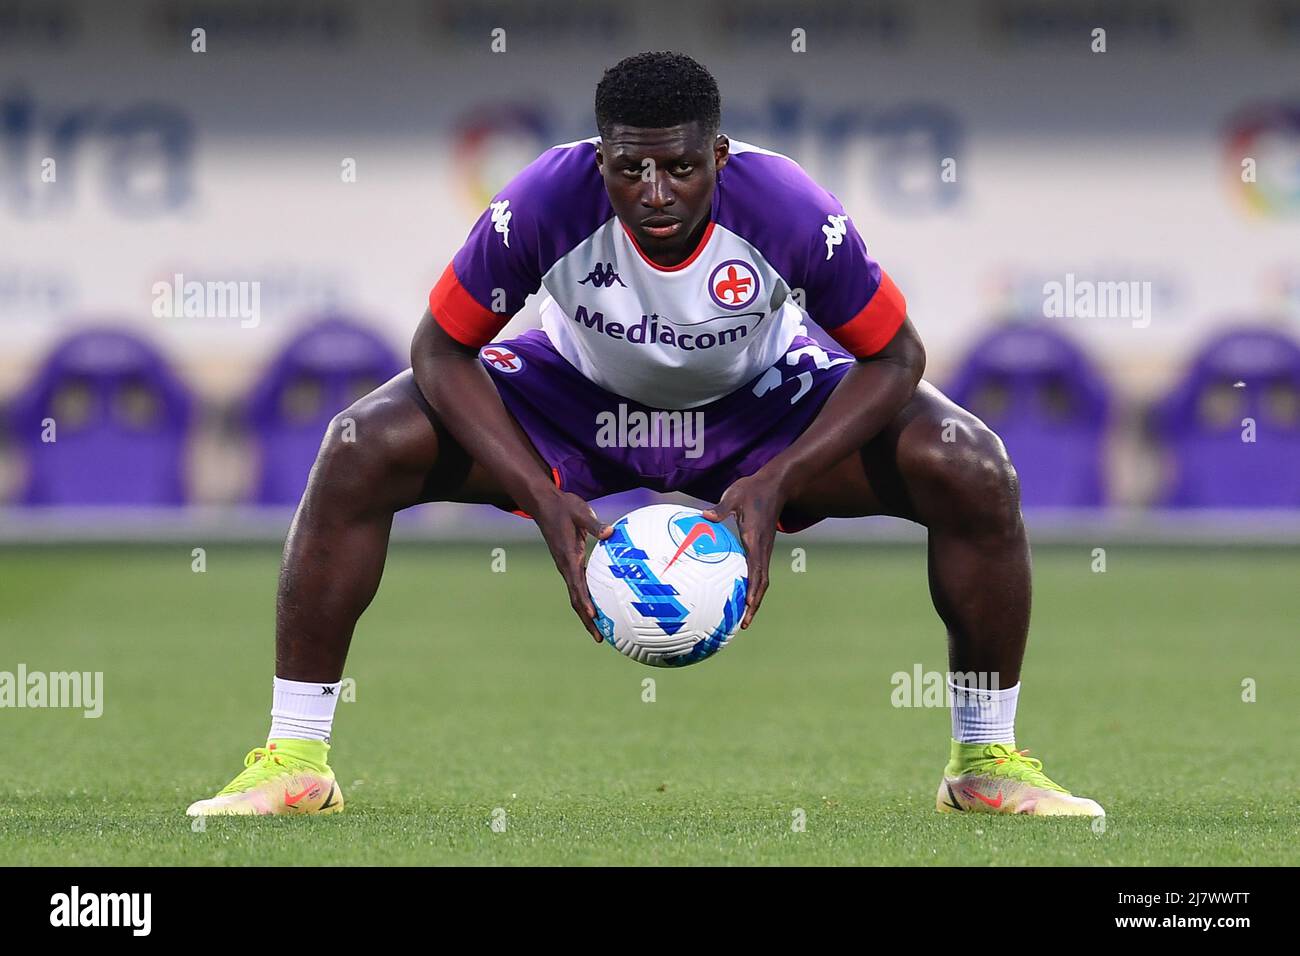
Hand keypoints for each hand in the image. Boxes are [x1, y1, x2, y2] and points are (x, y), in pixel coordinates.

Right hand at [530, 489, 612, 642]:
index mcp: (567, 556)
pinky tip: (600, 605)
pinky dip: (587, 599)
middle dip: (587, 619)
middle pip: (575, 599)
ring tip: (601, 632)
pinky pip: (578, 585)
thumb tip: (611, 532)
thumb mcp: (580, 511)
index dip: (585, 602)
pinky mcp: (569, 562)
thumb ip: (594, 524)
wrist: (543, 503)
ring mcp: (566, 566)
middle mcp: (565, 565)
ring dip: (587, 614)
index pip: (576, 585)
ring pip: (576, 595)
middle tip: (600, 638)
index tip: (594, 616)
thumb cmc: (562, 506)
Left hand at [701, 471, 786, 629]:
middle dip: (754, 605)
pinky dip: (752, 587)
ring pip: (762, 580)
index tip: (747, 606)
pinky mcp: (762, 547)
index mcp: (755, 539)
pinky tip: (739, 596)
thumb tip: (703, 517)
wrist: (776, 485)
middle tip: (743, 625)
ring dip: (754, 600)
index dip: (752, 589)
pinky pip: (759, 572)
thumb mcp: (735, 496)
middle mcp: (762, 549)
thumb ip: (720, 509)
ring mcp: (764, 549)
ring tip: (743, 619)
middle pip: (761, 583)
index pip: (756, 570)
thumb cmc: (753, 489)